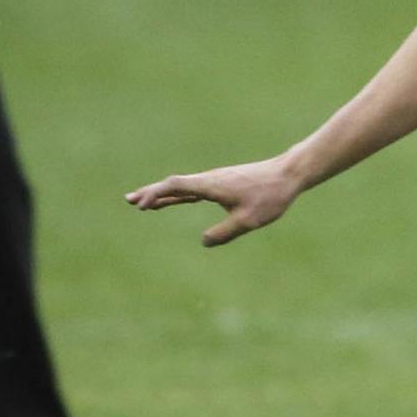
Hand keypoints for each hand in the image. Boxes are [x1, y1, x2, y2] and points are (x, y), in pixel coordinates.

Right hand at [126, 158, 304, 246]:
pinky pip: (193, 189)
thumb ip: (224, 233)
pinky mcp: (221, 184)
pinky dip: (178, 195)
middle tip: (129, 200)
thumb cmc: (269, 197)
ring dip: (161, 194)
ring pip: (181, 187)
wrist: (287, 175)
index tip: (141, 204)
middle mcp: (209, 179)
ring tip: (141, 202)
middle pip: (173, 185)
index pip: (177, 186)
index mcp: (212, 185)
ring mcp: (214, 181)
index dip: (157, 194)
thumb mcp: (248, 220)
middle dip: (151, 192)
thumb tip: (203, 241)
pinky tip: (170, 201)